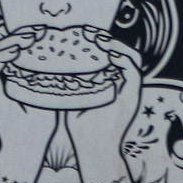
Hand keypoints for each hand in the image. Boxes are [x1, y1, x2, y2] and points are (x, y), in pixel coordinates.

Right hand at [0, 29, 57, 165]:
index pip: (12, 48)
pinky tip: (17, 50)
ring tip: (30, 36)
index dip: (25, 36)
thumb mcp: (49, 93)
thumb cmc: (40, 124)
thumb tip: (71, 59)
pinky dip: (3, 56)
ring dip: (11, 41)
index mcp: (10, 77)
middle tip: (39, 30)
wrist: (26, 148)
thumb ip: (51, 77)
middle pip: (2, 46)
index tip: (44, 30)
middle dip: (19, 34)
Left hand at [62, 29, 142, 166]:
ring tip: (100, 39)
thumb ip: (67, 82)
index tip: (82, 33)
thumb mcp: (71, 97)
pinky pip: (133, 70)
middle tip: (90, 32)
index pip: (109, 55)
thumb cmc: (81, 128)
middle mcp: (123, 84)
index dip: (98, 42)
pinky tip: (109, 53)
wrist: (94, 150)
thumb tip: (48, 66)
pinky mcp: (134, 96)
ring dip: (116, 45)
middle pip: (122, 52)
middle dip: (107, 39)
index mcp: (110, 82)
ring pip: (132, 57)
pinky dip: (123, 58)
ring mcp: (130, 89)